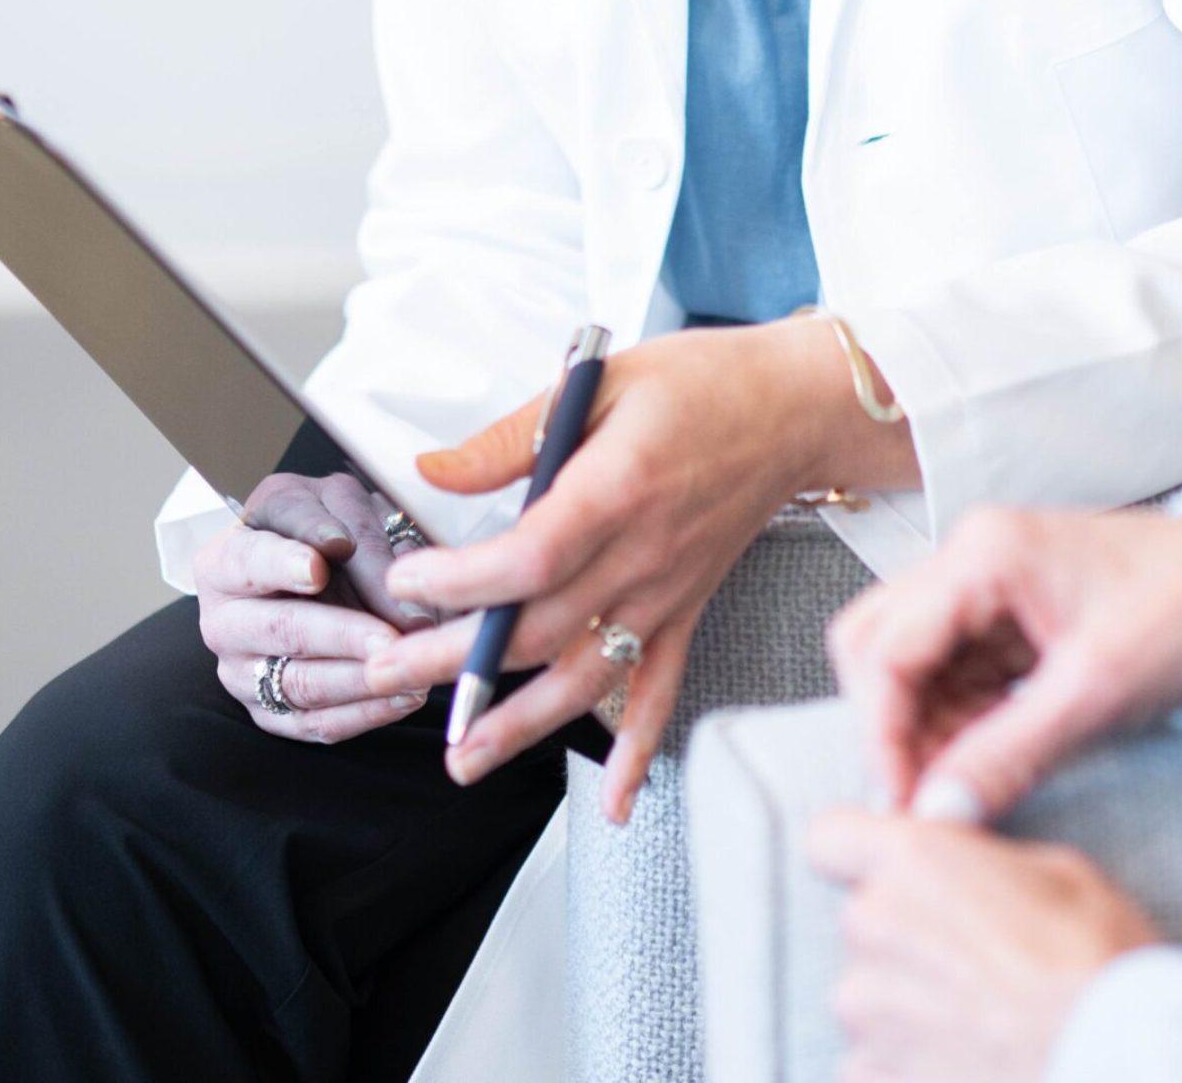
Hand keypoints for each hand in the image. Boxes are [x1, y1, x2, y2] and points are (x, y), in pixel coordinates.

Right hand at [194, 471, 439, 745]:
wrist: (315, 565)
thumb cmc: (324, 525)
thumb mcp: (339, 505)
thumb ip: (359, 538)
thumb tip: (392, 585)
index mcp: (225, 560)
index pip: (248, 561)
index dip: (282, 565)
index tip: (317, 569)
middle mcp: (224, 622)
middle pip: (280, 630)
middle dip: (340, 635)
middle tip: (389, 638)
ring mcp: (242, 674)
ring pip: (300, 684)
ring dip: (359, 680)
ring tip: (409, 665)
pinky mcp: (271, 713)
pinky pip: (316, 725)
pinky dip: (365, 714)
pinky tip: (405, 695)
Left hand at [365, 318, 918, 816]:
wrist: (794, 408)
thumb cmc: (701, 383)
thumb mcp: (602, 379)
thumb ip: (514, 435)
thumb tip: (435, 473)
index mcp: (617, 489)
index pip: (530, 559)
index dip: (463, 581)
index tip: (409, 582)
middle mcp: (643, 555)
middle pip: (539, 628)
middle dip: (457, 660)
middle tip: (387, 670)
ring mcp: (667, 593)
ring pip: (586, 678)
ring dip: (521, 726)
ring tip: (461, 758)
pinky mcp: (686, 610)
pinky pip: (662, 691)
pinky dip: (640, 752)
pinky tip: (615, 802)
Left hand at [809, 813, 1157, 1082]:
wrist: (1117, 1063)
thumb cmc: (1098, 966)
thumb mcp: (1056, 871)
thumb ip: (977, 860)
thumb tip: (953, 858)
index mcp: (910, 862)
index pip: (829, 839)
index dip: (858, 855)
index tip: (896, 876)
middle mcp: (873, 931)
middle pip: (862, 926)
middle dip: (906, 941)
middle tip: (976, 966)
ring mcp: (867, 1018)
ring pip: (870, 1003)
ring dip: (908, 1013)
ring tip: (980, 1028)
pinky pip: (876, 1069)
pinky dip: (912, 1071)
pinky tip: (970, 1068)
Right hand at [826, 506, 1181, 816]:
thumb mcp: (1095, 691)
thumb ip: (1008, 752)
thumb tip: (939, 813)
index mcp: (985, 554)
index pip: (886, 647)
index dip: (881, 732)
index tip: (898, 802)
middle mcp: (972, 559)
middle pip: (878, 643)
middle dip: (888, 724)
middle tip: (918, 797)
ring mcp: (989, 586)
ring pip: (911, 662)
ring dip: (921, 729)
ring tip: (955, 792)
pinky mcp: (1010, 618)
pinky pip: (953, 673)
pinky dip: (955, 723)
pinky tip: (980, 765)